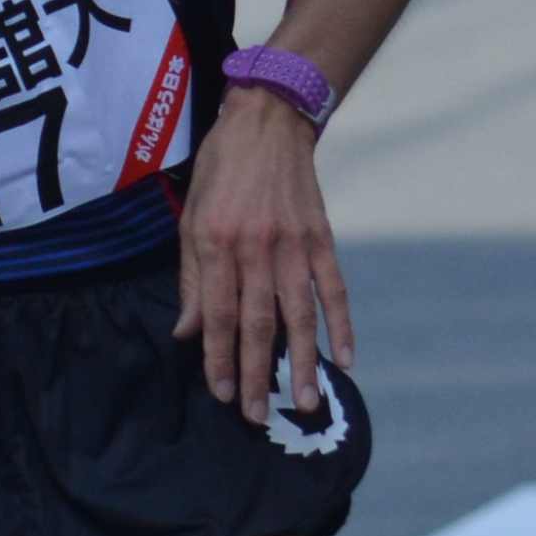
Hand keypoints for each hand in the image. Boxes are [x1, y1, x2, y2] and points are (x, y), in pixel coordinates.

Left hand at [176, 81, 352, 425]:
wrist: (268, 121)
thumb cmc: (222, 171)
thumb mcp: (190, 218)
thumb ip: (192, 278)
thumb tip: (188, 332)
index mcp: (217, 244)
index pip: (218, 315)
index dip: (218, 358)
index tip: (221, 394)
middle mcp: (255, 248)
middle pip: (257, 323)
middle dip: (255, 373)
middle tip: (256, 415)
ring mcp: (293, 244)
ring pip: (298, 315)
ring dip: (302, 362)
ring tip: (303, 402)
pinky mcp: (321, 238)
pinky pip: (333, 288)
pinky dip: (342, 323)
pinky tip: (346, 358)